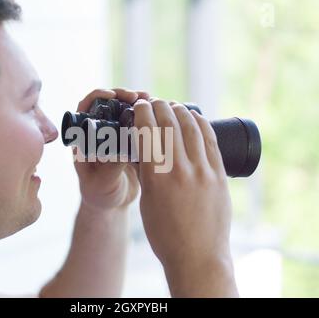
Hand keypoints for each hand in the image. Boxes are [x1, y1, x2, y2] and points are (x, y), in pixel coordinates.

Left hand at [73, 88, 148, 211]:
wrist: (114, 203)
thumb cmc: (100, 195)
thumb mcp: (102, 183)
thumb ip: (111, 166)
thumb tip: (124, 147)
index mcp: (85, 139)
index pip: (85, 108)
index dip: (97, 97)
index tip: (112, 96)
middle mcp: (99, 133)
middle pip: (108, 104)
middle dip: (123, 95)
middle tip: (139, 96)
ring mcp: (116, 135)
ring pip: (125, 111)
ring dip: (139, 104)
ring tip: (154, 101)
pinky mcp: (131, 140)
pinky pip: (139, 124)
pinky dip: (149, 117)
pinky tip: (161, 115)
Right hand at [133, 98, 236, 295]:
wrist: (197, 256)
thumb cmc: (166, 235)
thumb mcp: (147, 203)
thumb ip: (147, 174)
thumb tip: (146, 150)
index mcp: (157, 178)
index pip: (148, 132)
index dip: (142, 113)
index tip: (140, 106)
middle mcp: (181, 170)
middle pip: (169, 124)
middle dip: (159, 107)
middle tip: (154, 102)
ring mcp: (203, 171)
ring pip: (191, 128)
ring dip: (180, 111)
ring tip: (172, 106)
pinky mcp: (219, 175)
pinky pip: (210, 141)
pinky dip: (200, 124)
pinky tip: (194, 117)